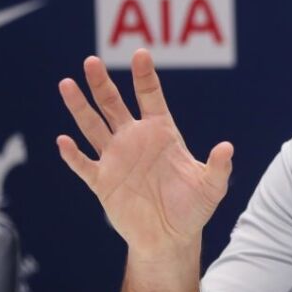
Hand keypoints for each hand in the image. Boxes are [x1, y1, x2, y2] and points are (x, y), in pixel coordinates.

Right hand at [57, 49, 232, 255]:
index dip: (144, 76)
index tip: (141, 53)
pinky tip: (64, 141)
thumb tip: (227, 148)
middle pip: (114, 104)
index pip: (150, 97)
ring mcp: (117, 159)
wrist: (171, 238)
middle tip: (91, 61)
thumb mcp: (211, 187)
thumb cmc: (193, 208)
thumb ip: (218, 167)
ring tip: (67, 84)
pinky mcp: (103, 182)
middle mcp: (135, 140)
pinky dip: (73, 154)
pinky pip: (84, 164)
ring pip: (93, 127)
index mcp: (162, 133)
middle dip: (102, 83)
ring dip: (79, 107)